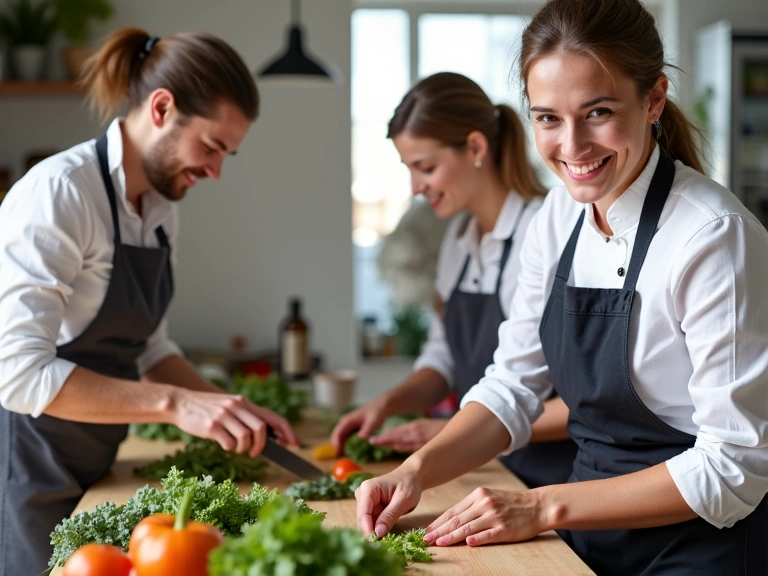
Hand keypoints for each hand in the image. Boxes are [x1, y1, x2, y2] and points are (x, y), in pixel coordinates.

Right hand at [171, 389, 299, 456]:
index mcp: (245, 403)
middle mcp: (237, 406)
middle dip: (261, 446)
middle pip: (261, 429)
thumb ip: (246, 417)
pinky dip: (229, 448)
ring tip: (235, 448)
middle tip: (254, 453)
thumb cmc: (207, 410)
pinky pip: (229, 443)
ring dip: (243, 448)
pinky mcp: (212, 425)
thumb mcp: (230, 408)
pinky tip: (223, 444)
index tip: (295, 444)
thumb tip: (266, 436)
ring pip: (246, 437)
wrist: (181, 403)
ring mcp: (225, 415)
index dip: (287, 431)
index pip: (273, 417)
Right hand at [330, 397, 389, 454]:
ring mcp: (348, 426)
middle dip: (335, 447)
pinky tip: (346, 453)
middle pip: (337, 436)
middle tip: (338, 459)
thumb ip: (368, 428)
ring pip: (340, 438)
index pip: (338, 432)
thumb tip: (361, 437)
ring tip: (341, 458)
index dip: (336, 443)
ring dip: (339, 447)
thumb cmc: (378, 413)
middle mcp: (346, 423)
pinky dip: (344, 446)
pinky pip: (345, 439)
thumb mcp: (374, 420)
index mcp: (348, 420)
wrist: (381, 407)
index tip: (337, 453)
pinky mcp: (352, 430)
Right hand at [355, 465, 422, 537]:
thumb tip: (378, 533)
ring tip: (387, 538)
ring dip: (375, 531)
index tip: (376, 542)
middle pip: (362, 519)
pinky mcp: (369, 507)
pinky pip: (371, 521)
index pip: (363, 514)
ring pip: (366, 522)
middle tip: (383, 544)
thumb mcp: (403, 501)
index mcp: (368, 489)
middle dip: (371, 531)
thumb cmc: (409, 485)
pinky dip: (378, 528)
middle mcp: (362, 494)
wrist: (411, 477)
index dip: (368, 529)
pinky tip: (386, 532)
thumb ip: (390, 516)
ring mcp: (365, 501)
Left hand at [369, 418, 446, 451]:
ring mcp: (421, 436)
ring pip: (403, 438)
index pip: (396, 431)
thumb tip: (397, 445)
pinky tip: (397, 446)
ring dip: (390, 439)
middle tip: (371, 440)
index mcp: (414, 426)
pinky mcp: (428, 441)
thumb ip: (411, 436)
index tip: (373, 439)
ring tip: (378, 442)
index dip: (385, 435)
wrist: (456, 427)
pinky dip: (405, 444)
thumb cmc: (439, 430)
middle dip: (384, 438)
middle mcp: (416, 430)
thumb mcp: (423, 428)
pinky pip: (415, 443)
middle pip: (397, 434)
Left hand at [424, 487, 544, 546]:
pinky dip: (477, 539)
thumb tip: (450, 521)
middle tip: (425, 539)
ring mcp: (494, 516)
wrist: (537, 505)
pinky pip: (488, 535)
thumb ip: (471, 507)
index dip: (438, 522)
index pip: (453, 511)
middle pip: (457, 519)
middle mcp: (484, 504)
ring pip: (468, 528)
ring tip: (439, 543)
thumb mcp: (489, 498)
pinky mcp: (505, 529)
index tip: (426, 530)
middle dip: (439, 530)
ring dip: (451, 537)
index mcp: (478, 495)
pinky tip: (467, 543)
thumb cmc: (511, 503)